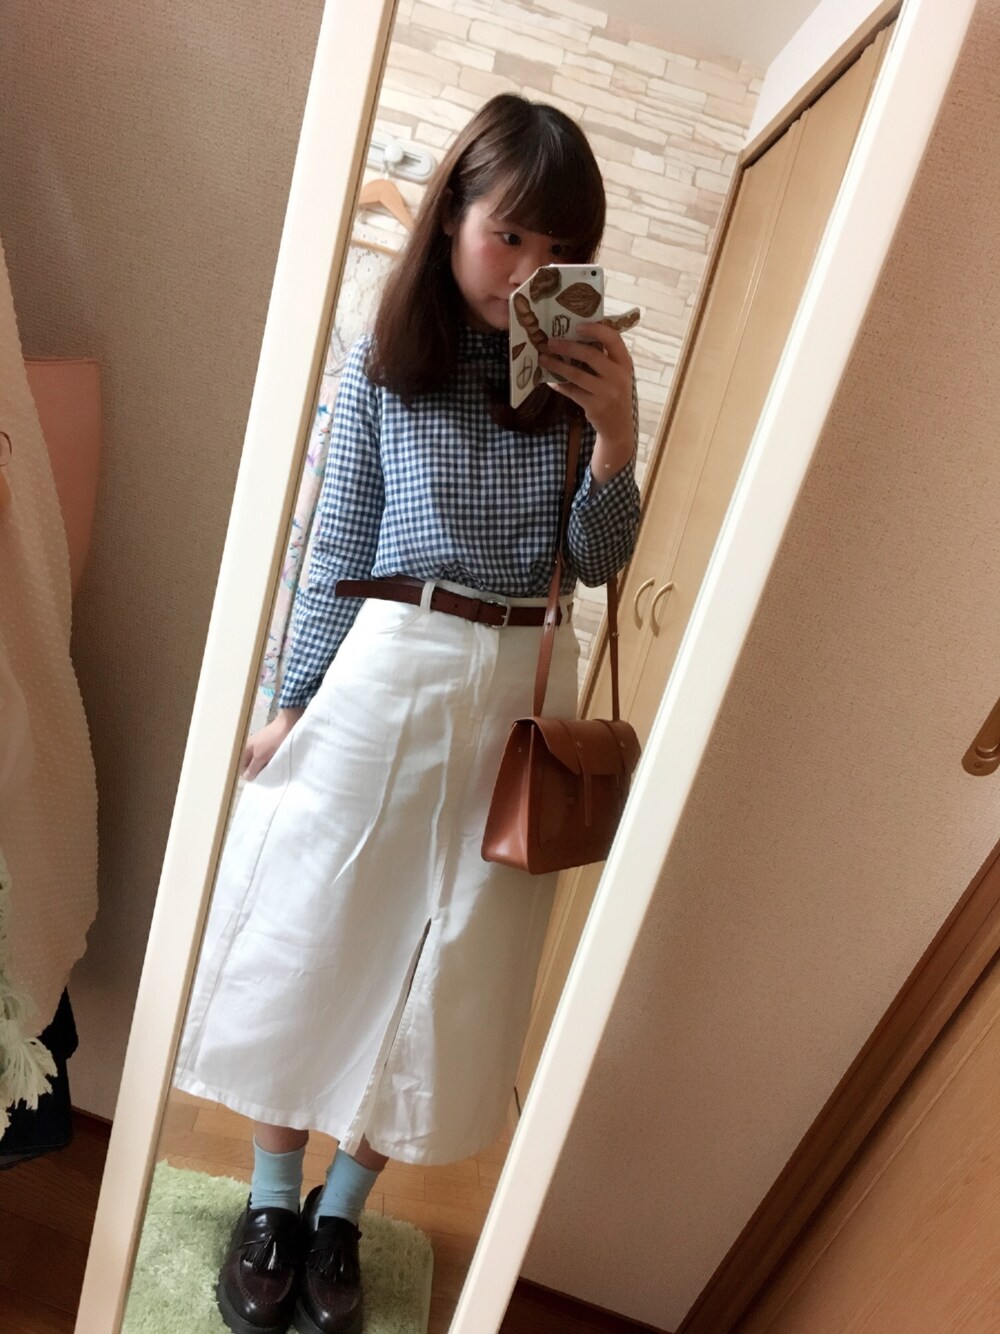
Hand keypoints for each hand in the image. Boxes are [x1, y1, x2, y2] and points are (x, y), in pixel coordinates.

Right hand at [241, 707, 303, 779]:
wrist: (288, 724)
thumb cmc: (273, 740)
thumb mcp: (261, 756)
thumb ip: (253, 768)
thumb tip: (246, 778)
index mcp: (244, 749)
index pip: (240, 767)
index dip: (247, 774)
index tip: (256, 778)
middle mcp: (250, 748)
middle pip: (249, 765)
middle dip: (256, 771)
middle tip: (265, 775)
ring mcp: (260, 746)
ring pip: (259, 762)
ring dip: (264, 767)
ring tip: (271, 771)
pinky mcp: (269, 746)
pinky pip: (266, 758)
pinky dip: (270, 762)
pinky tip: (275, 765)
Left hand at [540, 323, 634, 478]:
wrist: (618, 425)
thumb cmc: (614, 392)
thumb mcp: (616, 373)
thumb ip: (604, 357)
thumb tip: (575, 336)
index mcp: (625, 362)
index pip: (613, 338)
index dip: (595, 329)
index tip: (577, 326)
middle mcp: (618, 376)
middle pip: (590, 355)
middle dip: (567, 347)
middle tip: (550, 342)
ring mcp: (607, 392)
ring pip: (576, 374)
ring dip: (557, 365)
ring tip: (543, 358)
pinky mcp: (595, 406)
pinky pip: (571, 391)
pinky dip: (559, 384)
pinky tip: (549, 379)